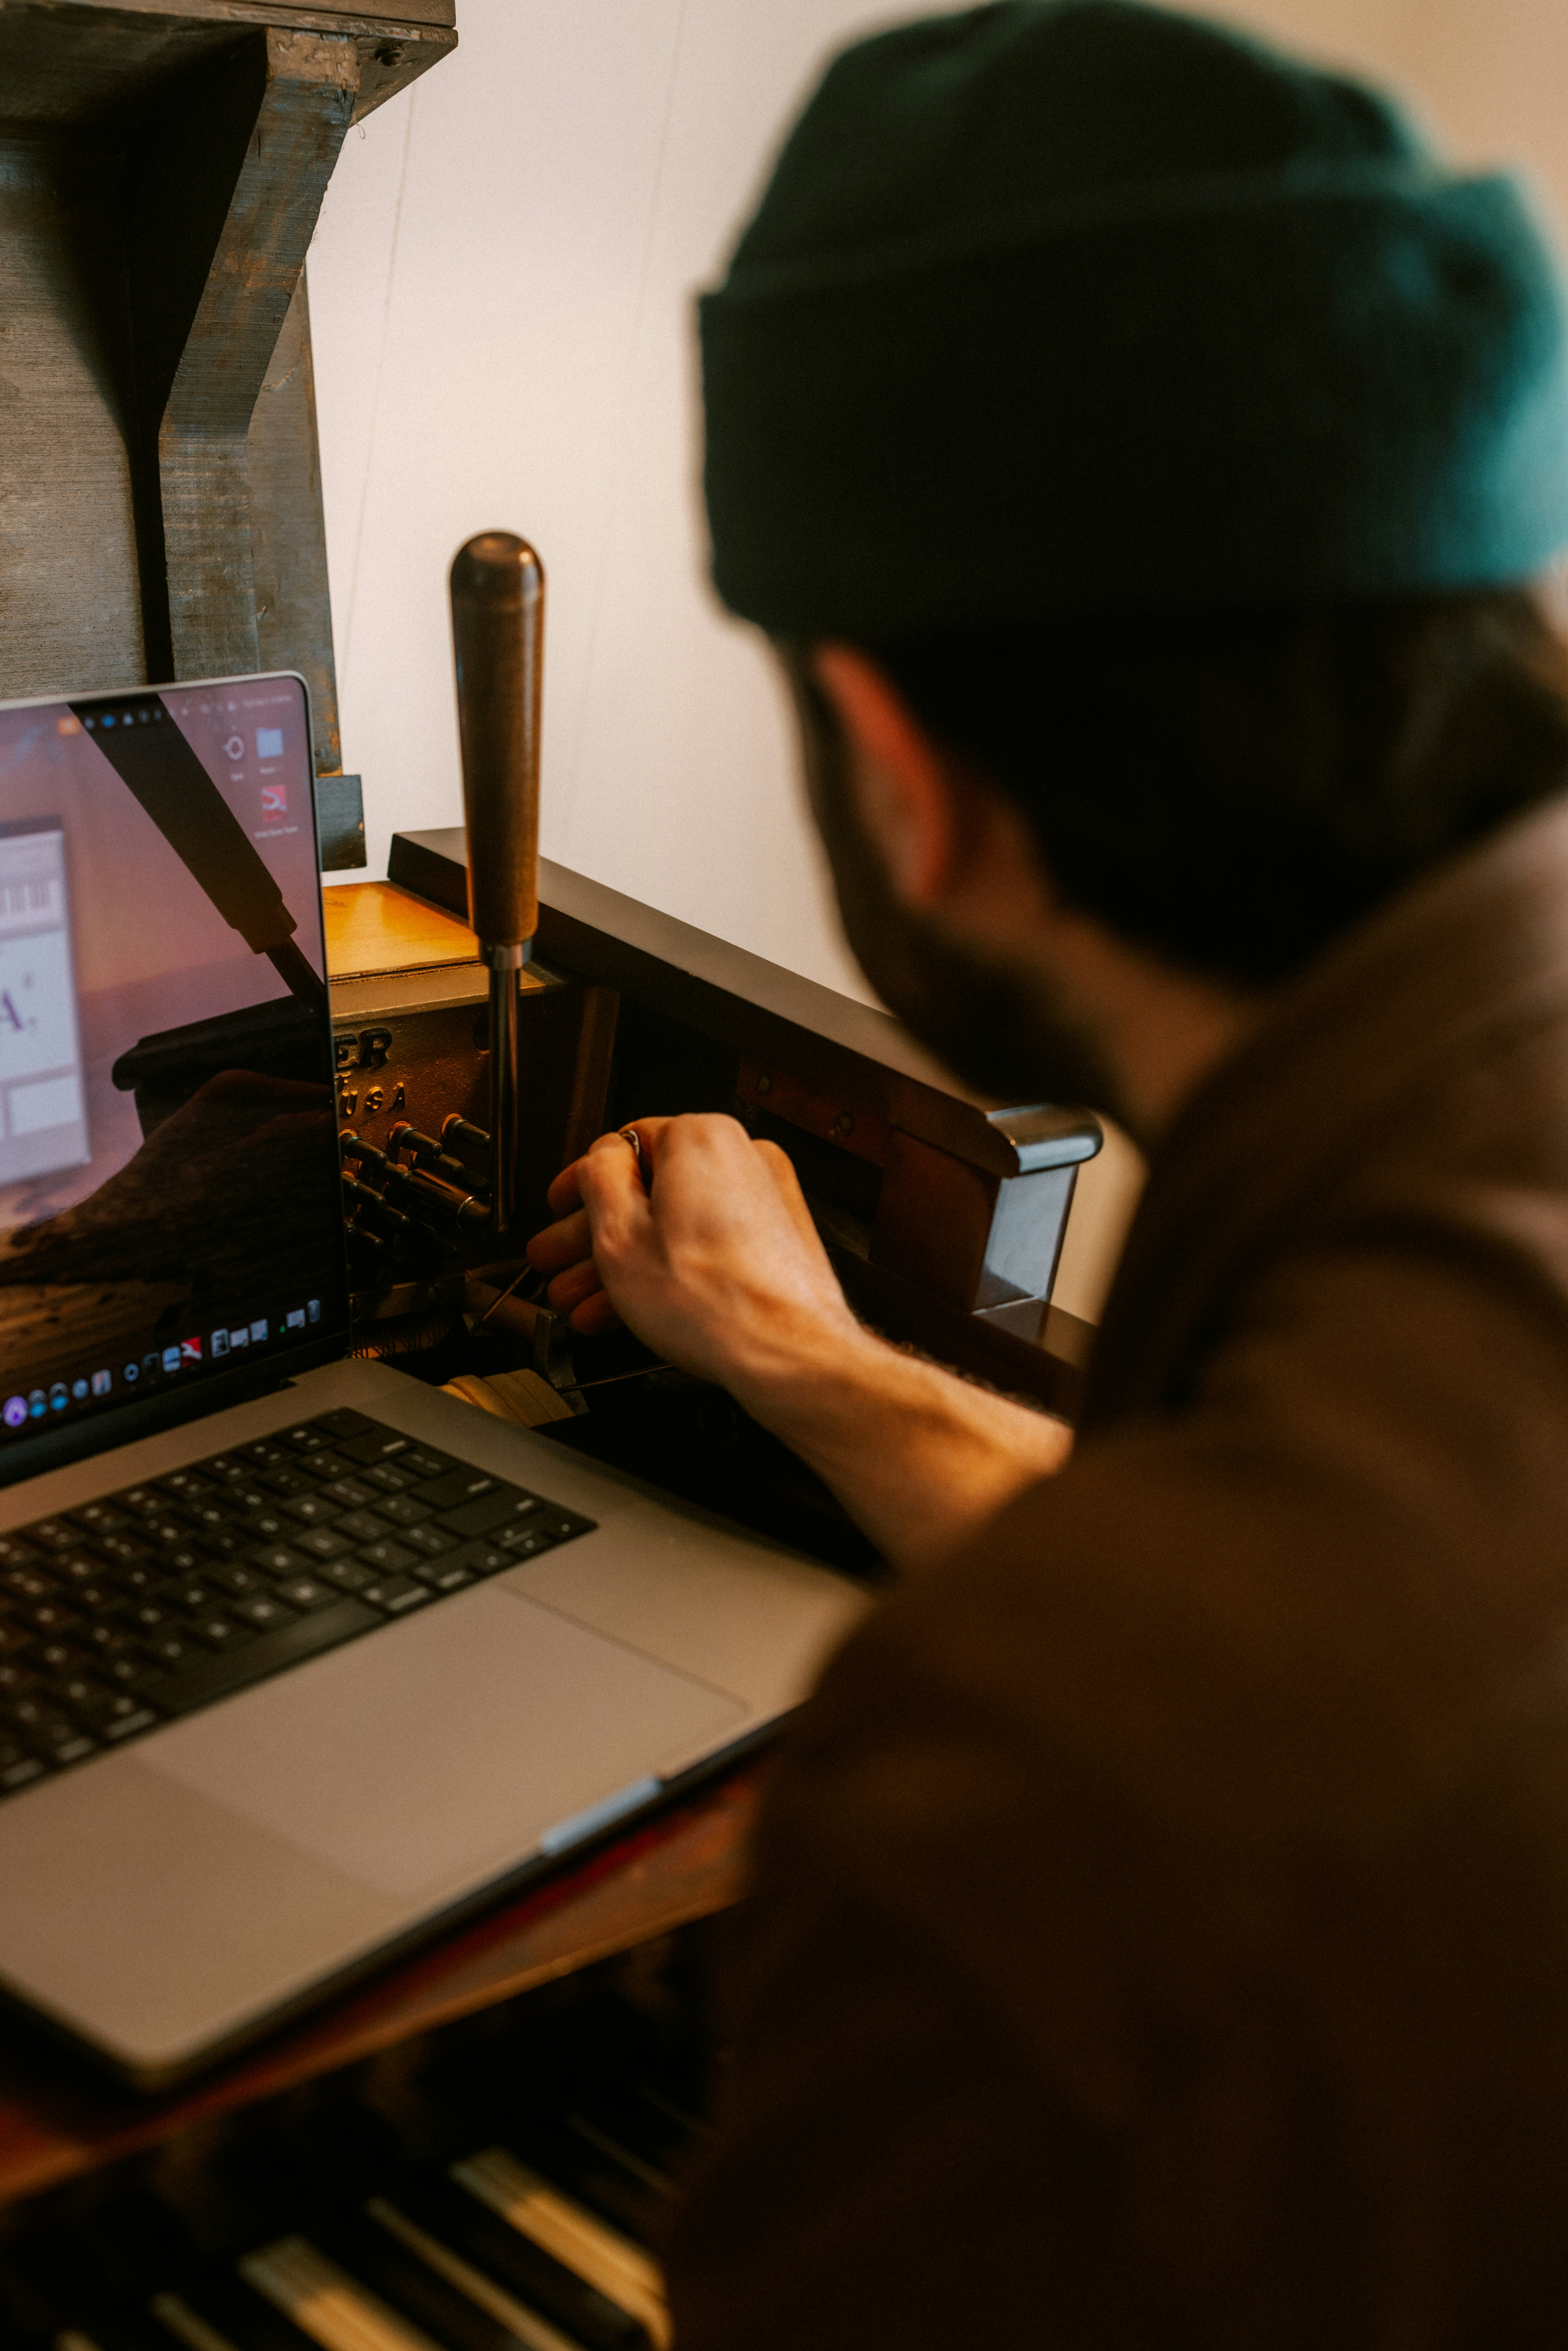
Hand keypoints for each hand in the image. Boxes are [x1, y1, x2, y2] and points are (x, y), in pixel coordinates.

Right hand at [525, 1114, 860, 1398]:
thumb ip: (597, 1179)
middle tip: (559, 1262)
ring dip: (625, 1261)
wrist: (787, 1355)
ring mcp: (764, 1200)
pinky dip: (669, 1268)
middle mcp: (741, 1158)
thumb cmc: (714, 1303)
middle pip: (649, 1190)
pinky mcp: (775, 1239)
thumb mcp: (619, 1235)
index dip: (581, 1184)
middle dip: (594, 1236)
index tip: (561, 1207)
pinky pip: (706, 1243)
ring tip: (581, 1299)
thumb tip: (599, 1159)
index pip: (624, 1145)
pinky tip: (628, 1308)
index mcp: (702, 1138)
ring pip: (675, 1223)